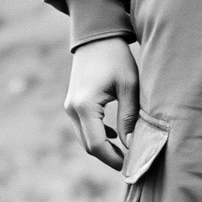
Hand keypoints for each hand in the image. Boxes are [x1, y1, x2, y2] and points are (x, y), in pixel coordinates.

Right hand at [64, 37, 139, 170]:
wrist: (96, 36)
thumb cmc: (116, 58)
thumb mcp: (129, 87)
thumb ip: (130, 118)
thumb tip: (132, 145)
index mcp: (85, 106)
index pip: (97, 145)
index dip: (114, 160)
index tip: (132, 165)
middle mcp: (72, 109)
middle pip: (89, 146)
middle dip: (110, 157)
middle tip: (133, 162)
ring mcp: (69, 107)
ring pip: (86, 139)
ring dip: (104, 148)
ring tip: (127, 152)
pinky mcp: (72, 104)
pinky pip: (83, 128)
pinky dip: (98, 136)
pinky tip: (115, 136)